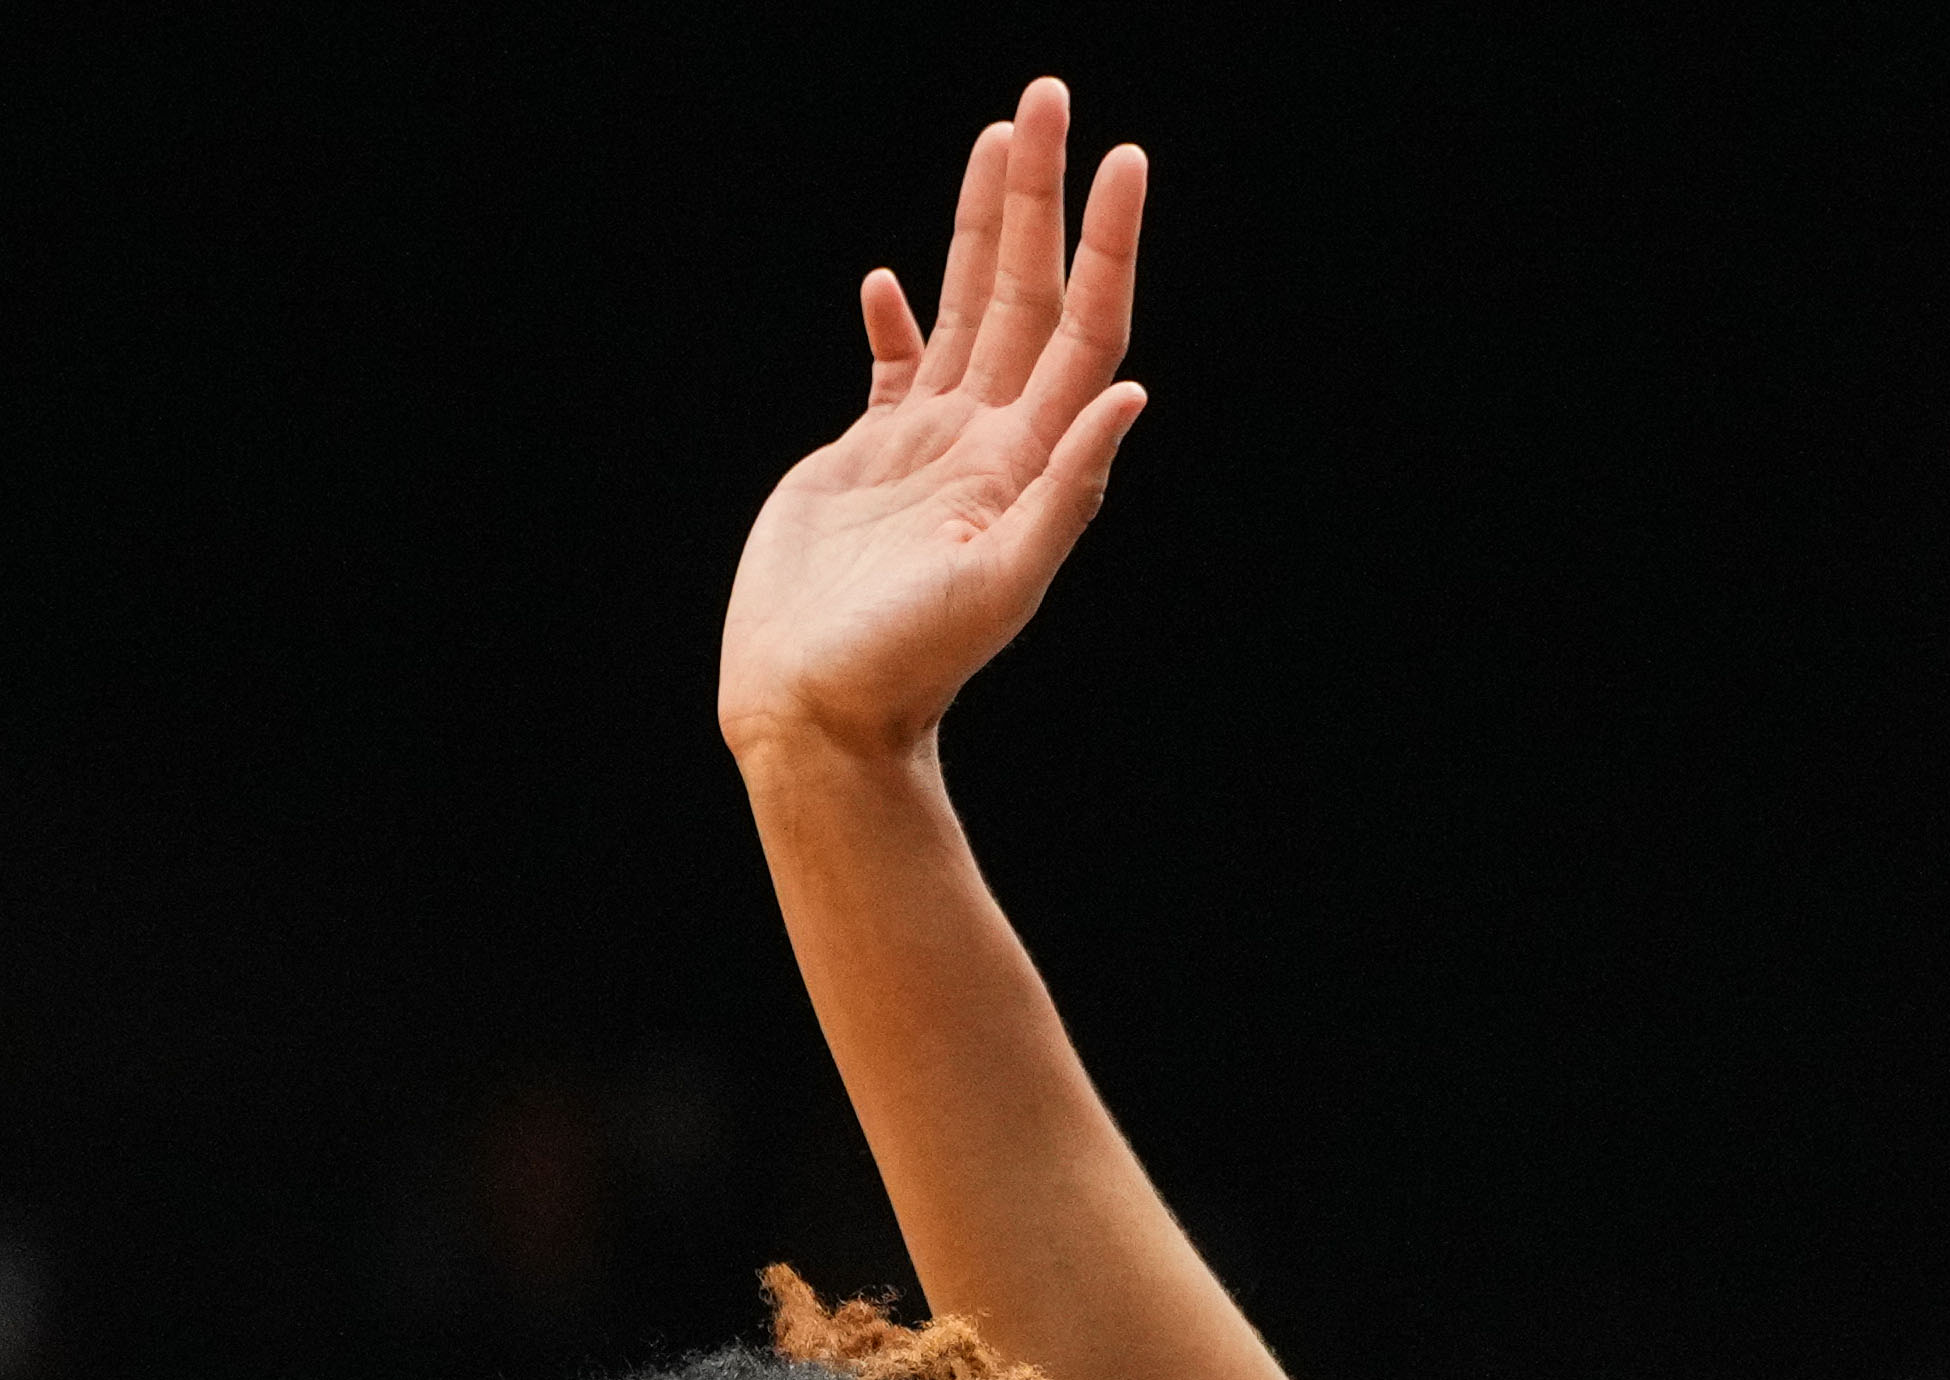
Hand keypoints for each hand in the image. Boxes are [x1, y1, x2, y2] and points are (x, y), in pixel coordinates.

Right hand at [721, 82, 1152, 776]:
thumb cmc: (906, 665)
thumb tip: (1130, 395)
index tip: (1122, 157)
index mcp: (1026, 461)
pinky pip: (892, 370)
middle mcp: (987, 441)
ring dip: (981, 229)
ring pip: (965, 310)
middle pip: (1026, 292)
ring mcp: (927, 447)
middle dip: (1039, 196)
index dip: (1106, 244)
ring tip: (998, 142)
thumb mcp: (1000, 582)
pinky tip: (891, 284)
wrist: (819, 714)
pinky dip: (897, 322)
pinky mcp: (866, 461)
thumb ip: (1066, 491)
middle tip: (1048, 96)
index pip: (1084, 328)